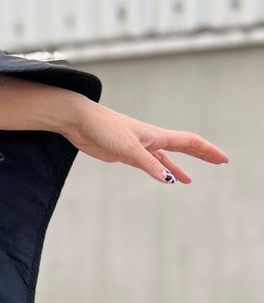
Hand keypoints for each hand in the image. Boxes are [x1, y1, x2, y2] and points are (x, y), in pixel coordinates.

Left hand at [64, 100, 227, 184]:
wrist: (79, 122)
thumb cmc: (103, 128)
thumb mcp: (128, 149)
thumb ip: (149, 165)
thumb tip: (170, 180)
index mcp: (156, 135)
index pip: (189, 142)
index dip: (207, 151)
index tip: (223, 159)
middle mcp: (150, 140)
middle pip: (182, 148)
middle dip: (201, 155)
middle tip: (219, 162)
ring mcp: (138, 147)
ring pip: (164, 159)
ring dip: (177, 168)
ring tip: (188, 181)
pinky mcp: (124, 153)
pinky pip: (147, 164)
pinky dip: (157, 170)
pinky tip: (160, 177)